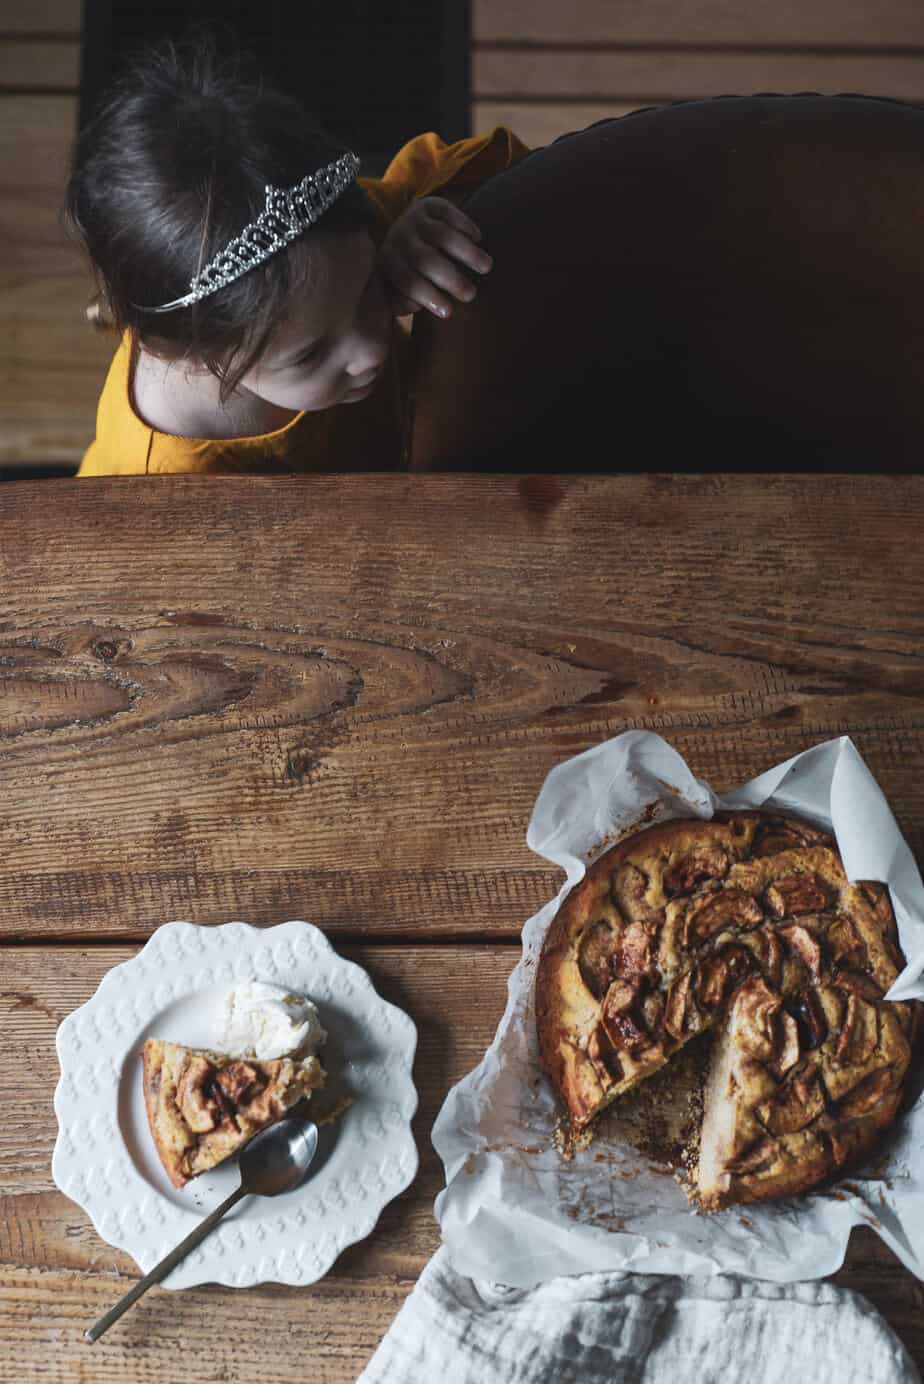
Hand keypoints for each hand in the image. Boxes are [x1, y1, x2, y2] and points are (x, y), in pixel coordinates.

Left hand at [377, 196, 492, 318]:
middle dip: (450, 278)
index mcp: (389, 263)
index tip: (449, 312)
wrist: (406, 233)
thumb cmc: (410, 272)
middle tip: (471, 294)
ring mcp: (414, 219)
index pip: (408, 281)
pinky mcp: (430, 204)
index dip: (428, 296)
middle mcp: (399, 238)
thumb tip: (415, 306)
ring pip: (442, 235)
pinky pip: (449, 213)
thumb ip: (403, 302)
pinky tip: (478, 239)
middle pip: (425, 259)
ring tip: (486, 267)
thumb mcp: (398, 290)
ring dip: (467, 253)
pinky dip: (465, 226)